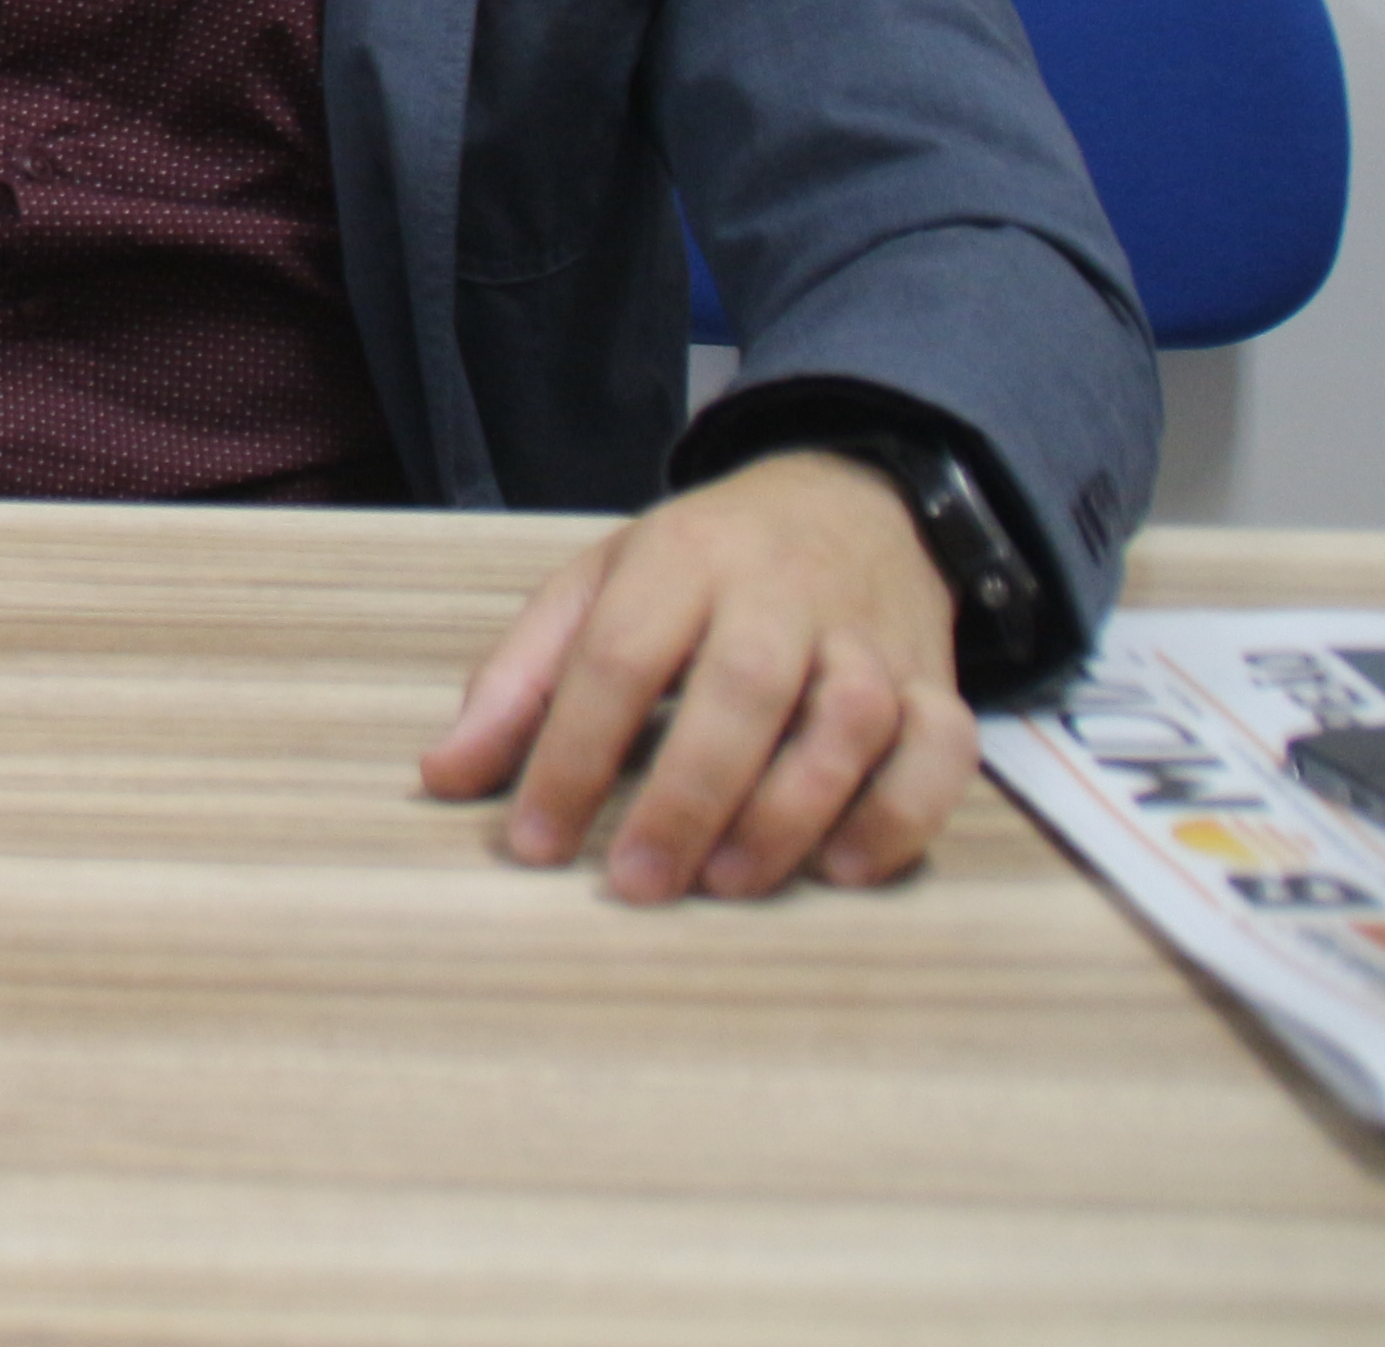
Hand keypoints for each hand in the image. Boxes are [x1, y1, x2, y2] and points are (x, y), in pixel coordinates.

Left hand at [418, 448, 973, 903]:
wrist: (856, 501)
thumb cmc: (704, 564)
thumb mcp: (597, 586)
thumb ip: (519, 681)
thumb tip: (442, 776)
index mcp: (680, 559)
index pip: (618, 656)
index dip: (571, 754)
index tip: (535, 843)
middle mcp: (780, 592)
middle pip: (743, 688)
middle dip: (687, 795)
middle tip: (640, 882)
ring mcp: (868, 638)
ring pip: (849, 720)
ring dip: (791, 812)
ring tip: (727, 882)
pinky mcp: (937, 682)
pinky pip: (942, 751)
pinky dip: (903, 814)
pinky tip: (845, 868)